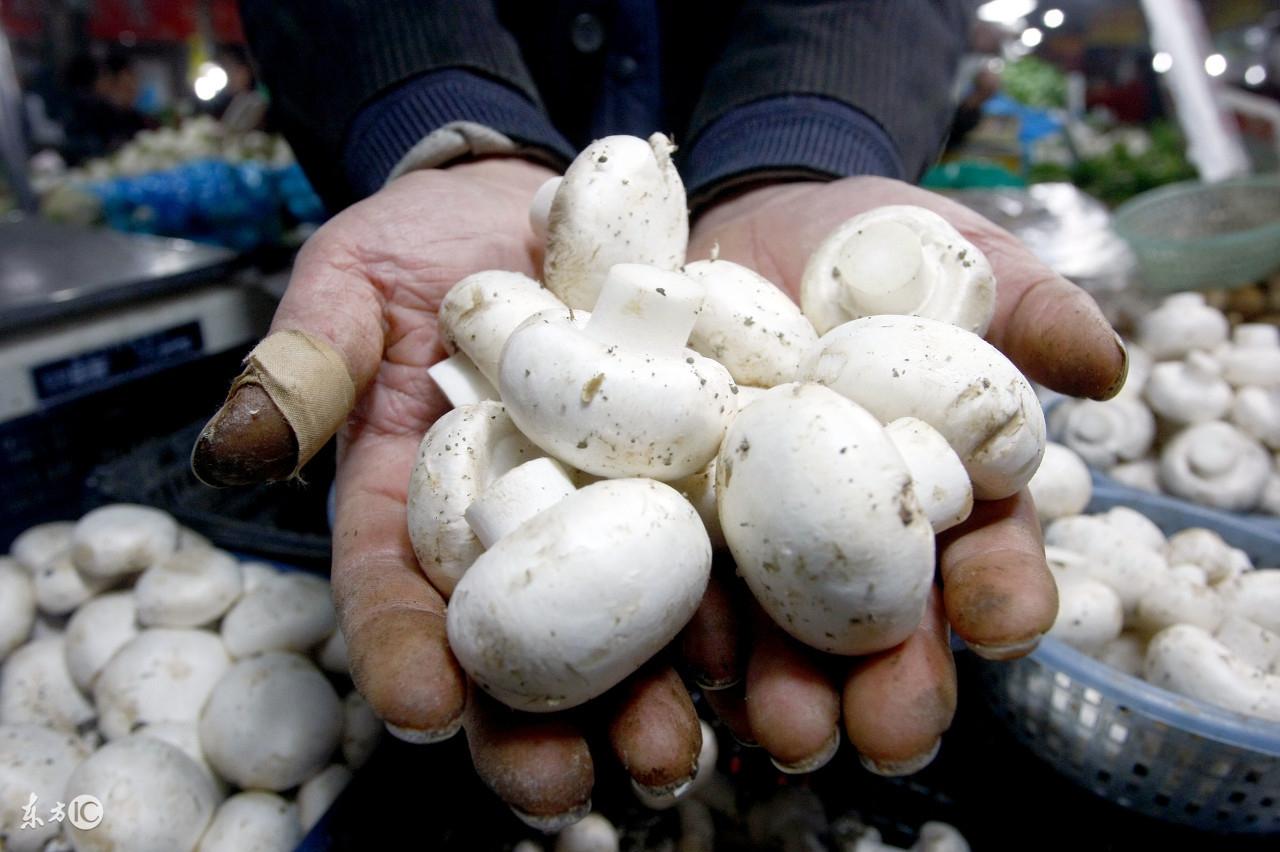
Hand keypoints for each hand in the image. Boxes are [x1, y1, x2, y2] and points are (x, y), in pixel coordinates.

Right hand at [192, 158, 703, 825]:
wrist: (546, 204)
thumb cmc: (430, 243)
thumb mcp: (354, 282)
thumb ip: (308, 359)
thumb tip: (236, 446)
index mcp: (414, 497)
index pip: (394, 589)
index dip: (402, 651)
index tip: (421, 707)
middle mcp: (511, 527)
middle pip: (516, 643)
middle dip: (533, 723)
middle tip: (559, 786)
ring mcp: (604, 511)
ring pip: (618, 626)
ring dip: (642, 698)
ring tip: (667, 753)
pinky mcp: (684, 477)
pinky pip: (707, 548)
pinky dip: (729, 609)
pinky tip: (752, 659)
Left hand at [681, 176, 1126, 772]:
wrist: (728, 219)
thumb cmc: (859, 244)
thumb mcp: (947, 256)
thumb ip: (1023, 302)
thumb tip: (1102, 365)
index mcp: (935, 492)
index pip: (984, 556)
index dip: (1001, 592)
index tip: (1003, 619)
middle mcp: (846, 543)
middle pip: (877, 632)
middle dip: (888, 686)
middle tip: (884, 729)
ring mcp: (748, 545)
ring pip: (769, 641)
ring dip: (776, 693)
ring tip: (776, 728)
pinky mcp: (660, 527)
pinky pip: (662, 596)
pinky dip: (664, 645)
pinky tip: (665, 676)